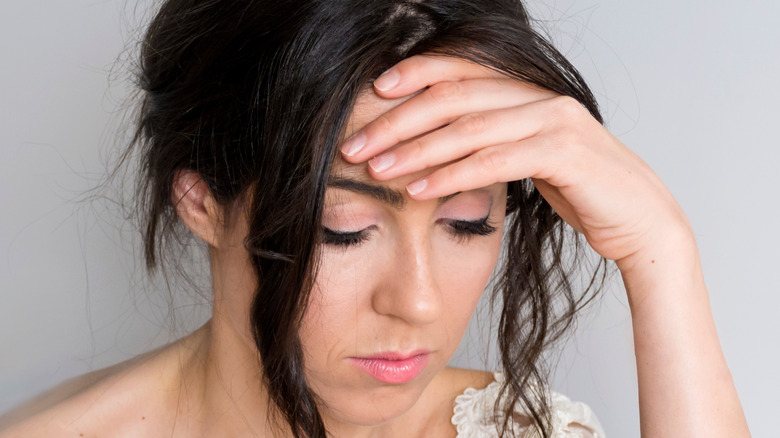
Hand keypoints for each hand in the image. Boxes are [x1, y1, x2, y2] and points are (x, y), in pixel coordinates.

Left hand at [340, 55, 692, 269]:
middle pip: (454, 97)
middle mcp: (541, 97)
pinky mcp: (565, 152)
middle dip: (399, 121)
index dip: (415, 75)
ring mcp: (555, 120)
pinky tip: (418, 190)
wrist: (643, 223)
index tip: (371, 95)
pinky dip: (451, 175)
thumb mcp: (531, 161)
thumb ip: (492, 146)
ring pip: (469, 128)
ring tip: (376, 169)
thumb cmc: (584, 194)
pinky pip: (495, 160)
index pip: (462, 71)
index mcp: (530, 92)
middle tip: (356, 144)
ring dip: (416, 150)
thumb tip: (437, 154)